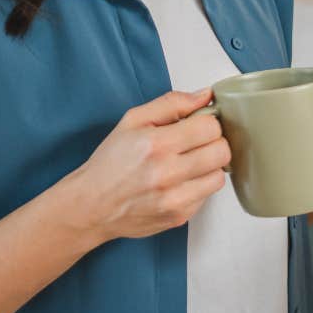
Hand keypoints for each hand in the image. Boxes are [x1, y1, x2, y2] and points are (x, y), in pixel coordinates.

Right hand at [62, 90, 232, 241]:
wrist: (91, 205)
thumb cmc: (110, 162)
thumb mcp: (133, 121)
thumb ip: (172, 104)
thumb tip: (205, 95)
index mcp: (156, 144)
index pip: (210, 127)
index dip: (207, 122)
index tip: (198, 125)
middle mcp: (167, 173)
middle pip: (221, 152)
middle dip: (213, 143)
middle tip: (197, 143)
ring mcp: (174, 199)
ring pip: (219, 176)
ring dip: (209, 167)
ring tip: (188, 163)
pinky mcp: (178, 217)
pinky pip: (207, 196)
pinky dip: (198, 186)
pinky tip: (179, 182)